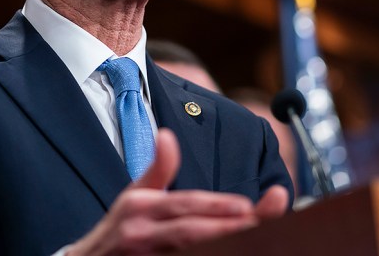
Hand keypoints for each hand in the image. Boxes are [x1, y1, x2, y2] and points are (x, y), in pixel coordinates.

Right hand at [66, 128, 289, 254]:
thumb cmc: (120, 226)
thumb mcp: (134, 194)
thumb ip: (158, 168)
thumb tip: (168, 135)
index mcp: (141, 207)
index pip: (183, 205)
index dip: (215, 206)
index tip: (246, 204)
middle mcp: (143, 233)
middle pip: (191, 231)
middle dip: (227, 225)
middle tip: (258, 216)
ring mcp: (146, 255)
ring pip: (187, 250)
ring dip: (219, 241)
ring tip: (250, 229)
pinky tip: (228, 252)